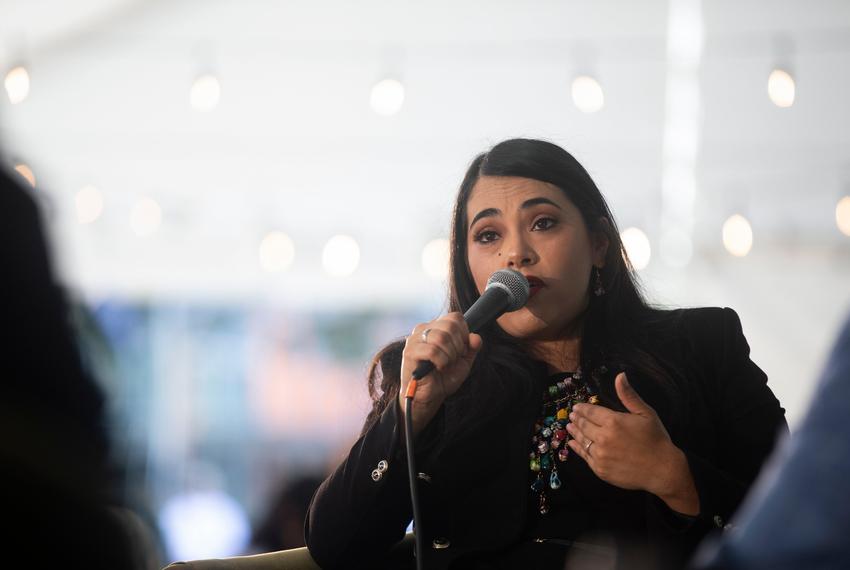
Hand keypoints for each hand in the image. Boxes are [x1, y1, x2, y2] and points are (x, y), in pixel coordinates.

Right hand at [398, 313, 482, 434]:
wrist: (429, 396)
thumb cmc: (444, 377)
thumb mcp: (464, 361)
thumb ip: (472, 348)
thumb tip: (475, 337)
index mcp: (436, 327)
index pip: (455, 317)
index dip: (464, 334)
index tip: (461, 350)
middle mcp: (424, 329)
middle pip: (450, 325)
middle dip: (458, 346)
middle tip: (453, 359)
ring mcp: (415, 339)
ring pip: (441, 337)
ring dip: (450, 355)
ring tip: (445, 365)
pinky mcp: (410, 352)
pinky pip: (432, 350)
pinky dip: (441, 361)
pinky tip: (439, 368)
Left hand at [566, 372, 698, 514]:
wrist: (662, 470)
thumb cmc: (656, 439)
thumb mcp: (645, 413)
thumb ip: (629, 395)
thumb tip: (620, 375)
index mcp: (613, 422)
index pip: (591, 412)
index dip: (582, 408)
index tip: (576, 407)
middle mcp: (603, 437)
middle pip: (584, 425)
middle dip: (576, 419)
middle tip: (571, 415)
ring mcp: (600, 455)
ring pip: (582, 440)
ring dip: (574, 431)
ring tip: (569, 426)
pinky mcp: (600, 469)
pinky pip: (584, 456)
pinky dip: (576, 448)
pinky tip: (572, 443)